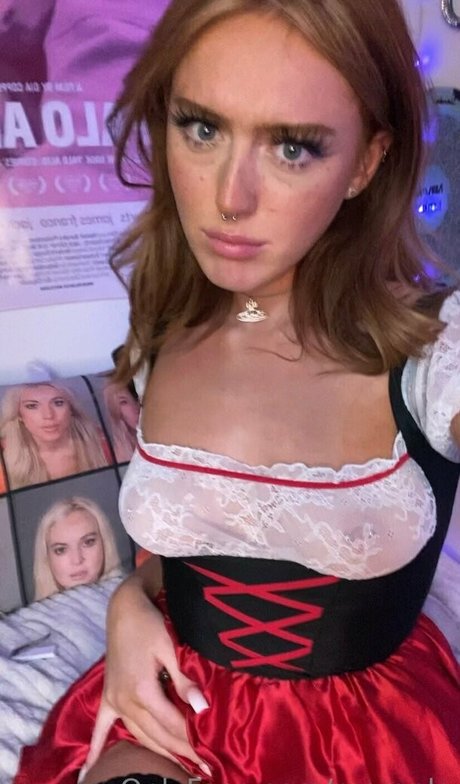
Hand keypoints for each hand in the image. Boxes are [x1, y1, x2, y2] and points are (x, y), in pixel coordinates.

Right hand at [82, 582, 210, 776]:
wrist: (125, 608)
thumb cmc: (151, 623)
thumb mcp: (171, 648)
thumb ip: (184, 681)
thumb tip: (201, 709)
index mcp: (142, 691)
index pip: (172, 725)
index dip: (192, 742)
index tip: (211, 757)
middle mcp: (124, 702)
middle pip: (157, 735)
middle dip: (181, 753)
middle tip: (204, 768)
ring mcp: (113, 700)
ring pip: (138, 735)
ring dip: (158, 752)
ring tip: (180, 768)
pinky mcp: (107, 696)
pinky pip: (101, 727)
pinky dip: (96, 749)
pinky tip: (88, 772)